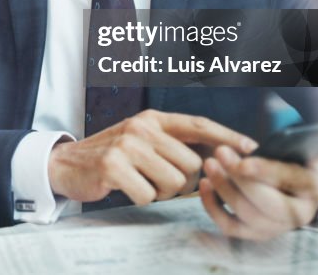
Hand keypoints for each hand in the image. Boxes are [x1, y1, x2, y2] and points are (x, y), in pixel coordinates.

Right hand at [48, 110, 256, 205]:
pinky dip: (141, 198)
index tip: (251, 147)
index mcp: (152, 119)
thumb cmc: (111, 155)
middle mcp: (142, 128)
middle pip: (191, 163)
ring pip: (174, 182)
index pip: (198, 124)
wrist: (66, 163)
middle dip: (181, 181)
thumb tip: (218, 155)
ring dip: (160, 191)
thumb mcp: (142, 140)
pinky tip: (125, 188)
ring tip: (140, 182)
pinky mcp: (114, 166)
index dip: (227, 136)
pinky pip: (149, 195)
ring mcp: (127, 146)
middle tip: (157, 179)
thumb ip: (173, 143)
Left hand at [199, 134, 317, 240]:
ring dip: (223, 190)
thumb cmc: (298, 164)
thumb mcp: (312, 153)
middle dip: (239, 180)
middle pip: (266, 204)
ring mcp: (274, 228)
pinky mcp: (254, 234)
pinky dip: (213, 208)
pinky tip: (204, 185)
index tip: (243, 159)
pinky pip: (230, 227)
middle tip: (219, 154)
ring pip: (246, 215)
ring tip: (210, 165)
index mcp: (312, 190)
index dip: (265, 171)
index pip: (289, 180)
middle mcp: (296, 215)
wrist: (296, 190)